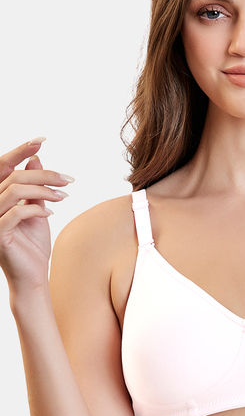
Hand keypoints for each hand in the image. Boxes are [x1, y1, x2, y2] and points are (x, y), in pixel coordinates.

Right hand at [0, 137, 73, 293]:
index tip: (41, 140)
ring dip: (44, 191)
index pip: (4, 167)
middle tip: (68, 179)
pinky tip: (51, 214)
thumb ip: (33, 186)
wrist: (33, 275)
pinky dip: (37, 209)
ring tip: (62, 197)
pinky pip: (17, 212)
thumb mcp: (36, 209)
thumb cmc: (33, 244)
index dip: (20, 151)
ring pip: (15, 190)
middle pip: (13, 176)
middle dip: (44, 174)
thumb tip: (35, 159)